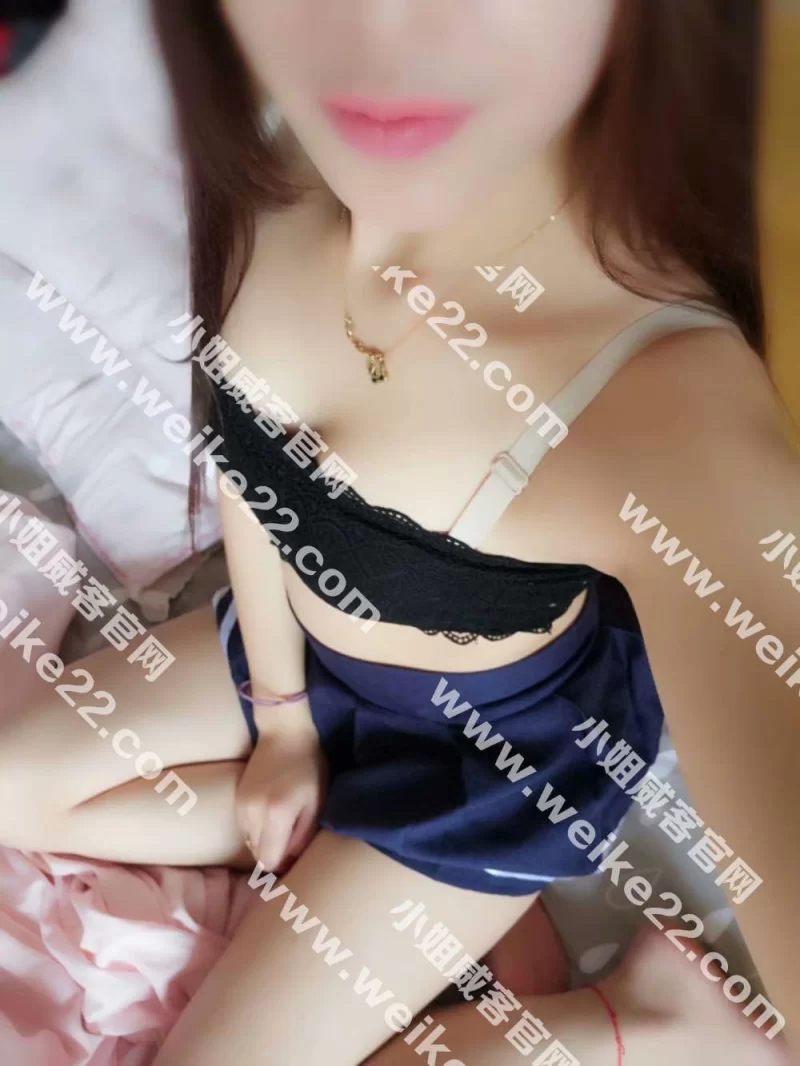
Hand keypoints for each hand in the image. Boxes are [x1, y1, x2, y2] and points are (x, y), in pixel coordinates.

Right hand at [235, 706, 326, 872]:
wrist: (283, 734)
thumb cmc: (308, 767)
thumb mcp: (316, 802)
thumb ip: (303, 835)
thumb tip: (289, 862)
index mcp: (277, 814)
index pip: (268, 860)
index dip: (282, 864)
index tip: (293, 855)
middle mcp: (253, 813)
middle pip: (257, 853)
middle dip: (274, 852)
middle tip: (291, 839)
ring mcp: (241, 805)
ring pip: (249, 842)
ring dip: (264, 840)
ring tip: (281, 823)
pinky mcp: (236, 799)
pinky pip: (244, 828)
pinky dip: (256, 828)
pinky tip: (270, 814)